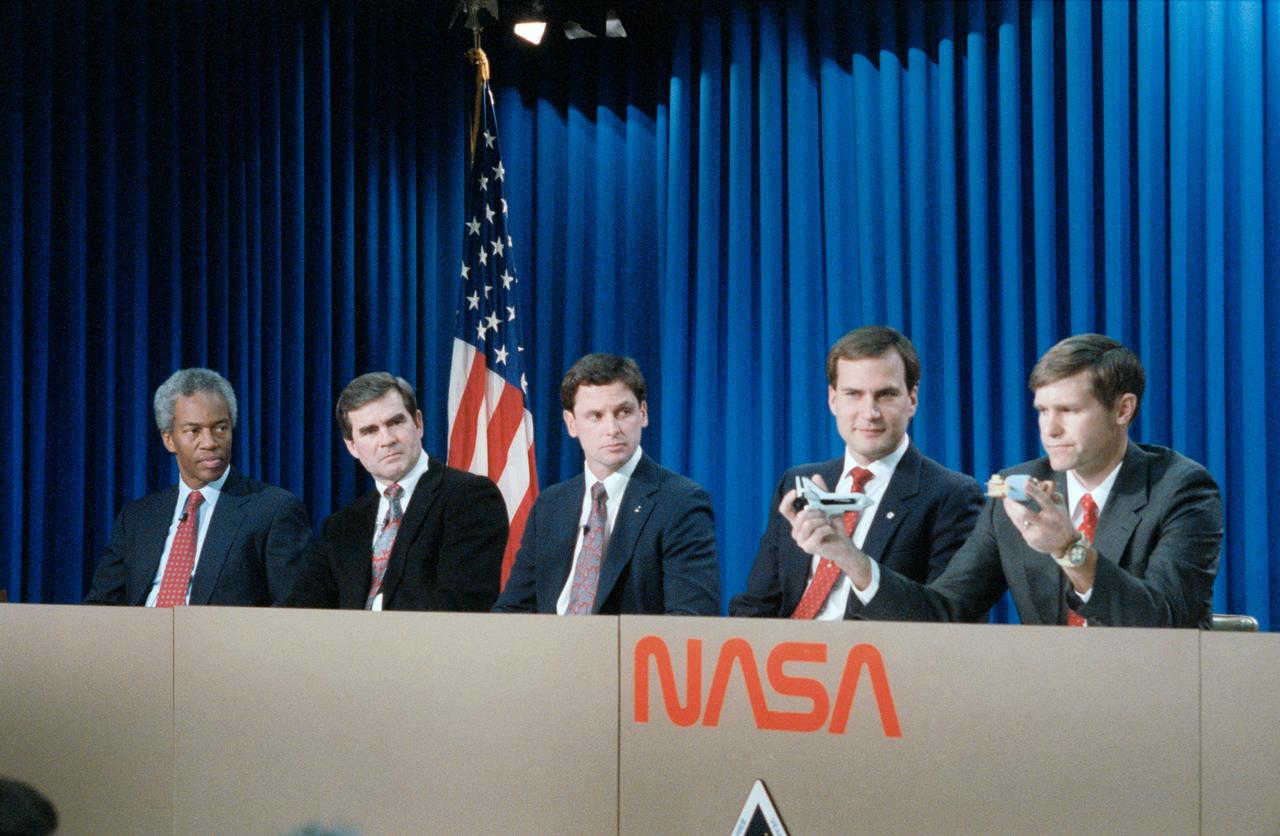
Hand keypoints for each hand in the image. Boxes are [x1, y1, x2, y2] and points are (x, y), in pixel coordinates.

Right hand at [779, 473, 872, 588]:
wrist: (843, 545)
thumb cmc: (833, 526)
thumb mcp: (829, 507)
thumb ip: (821, 492)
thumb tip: (815, 476)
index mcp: (797, 521)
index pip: (785, 509)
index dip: (787, 499)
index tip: (796, 491)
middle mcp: (796, 531)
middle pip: (800, 515)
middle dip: (816, 512)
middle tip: (825, 514)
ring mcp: (801, 540)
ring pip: (808, 523)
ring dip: (822, 521)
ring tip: (828, 523)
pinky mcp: (808, 547)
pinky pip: (817, 533)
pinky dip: (827, 529)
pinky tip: (830, 531)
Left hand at [1002, 479, 1073, 554]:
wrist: (1066, 544)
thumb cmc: (1061, 520)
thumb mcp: (1061, 506)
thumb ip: (1051, 494)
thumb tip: (1037, 483)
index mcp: (1055, 513)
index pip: (1044, 500)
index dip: (1034, 491)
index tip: (1025, 483)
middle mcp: (1046, 524)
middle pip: (1025, 514)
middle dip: (1013, 504)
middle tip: (1007, 495)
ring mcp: (1037, 534)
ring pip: (1018, 520)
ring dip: (1010, 510)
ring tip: (1007, 501)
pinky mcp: (1031, 540)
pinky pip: (1019, 527)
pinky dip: (1015, 518)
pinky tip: (1013, 512)